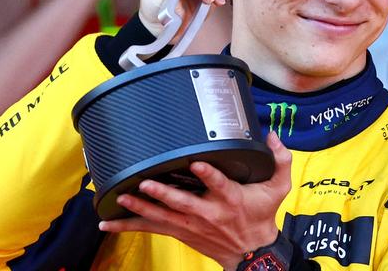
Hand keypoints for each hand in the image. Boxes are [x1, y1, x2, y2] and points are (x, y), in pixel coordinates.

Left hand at [98, 132, 292, 270]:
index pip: (218, 184)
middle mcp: (208, 212)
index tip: (196, 162)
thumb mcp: (279, 188)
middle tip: (144, 182)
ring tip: (120, 196)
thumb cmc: (261, 215)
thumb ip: (280, 160)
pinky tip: (108, 223)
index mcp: (231, 197)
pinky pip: (151, 229)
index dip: (208, 174)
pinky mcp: (180, 231)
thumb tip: (273, 136)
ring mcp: (191, 224)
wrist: (251, 251)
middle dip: (162, 192)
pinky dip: (128, 226)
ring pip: (161, 215)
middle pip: (182, 202)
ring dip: (140, 206)